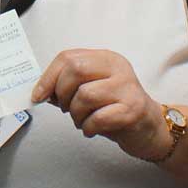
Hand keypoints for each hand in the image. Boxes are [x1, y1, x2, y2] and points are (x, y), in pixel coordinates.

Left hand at [31, 49, 166, 161]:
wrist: (149, 128)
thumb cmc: (116, 109)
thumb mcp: (93, 90)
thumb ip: (69, 86)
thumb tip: (40, 91)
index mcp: (105, 58)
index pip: (68, 57)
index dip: (48, 77)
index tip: (38, 95)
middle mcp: (117, 68)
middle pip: (75, 70)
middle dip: (62, 94)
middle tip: (67, 109)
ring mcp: (127, 88)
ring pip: (85, 95)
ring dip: (76, 115)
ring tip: (82, 121)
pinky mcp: (133, 109)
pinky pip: (98, 118)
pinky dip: (88, 127)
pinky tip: (92, 129)